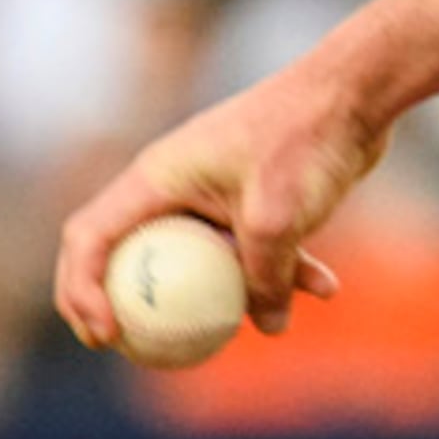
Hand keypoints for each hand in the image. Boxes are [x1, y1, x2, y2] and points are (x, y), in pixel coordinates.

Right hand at [54, 59, 390, 348]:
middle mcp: (175, 182)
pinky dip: (280, 268)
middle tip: (135, 349)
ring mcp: (213, 189)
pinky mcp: (253, 195)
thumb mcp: (277, 219)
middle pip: (128, 253)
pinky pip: (250, 246)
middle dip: (127, 304)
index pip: (90, 238)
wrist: (357, 89)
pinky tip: (326, 287)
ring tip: (254, 330)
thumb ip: (263, 278)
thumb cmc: (305, 139)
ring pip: (199, 258)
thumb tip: (268, 326)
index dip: (81, 292)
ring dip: (226, 295)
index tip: (107, 337)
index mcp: (156, 177)